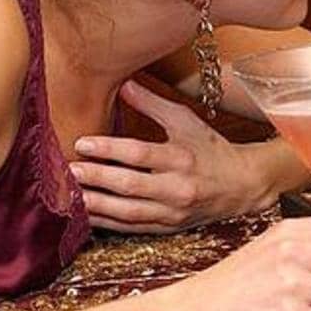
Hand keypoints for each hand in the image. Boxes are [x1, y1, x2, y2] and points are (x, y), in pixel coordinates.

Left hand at [72, 80, 283, 232]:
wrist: (241, 185)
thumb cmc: (210, 149)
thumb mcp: (186, 121)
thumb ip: (152, 104)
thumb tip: (122, 83)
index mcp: (182, 158)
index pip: (140, 154)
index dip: (109, 149)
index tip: (82, 143)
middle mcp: (178, 188)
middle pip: (130, 185)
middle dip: (97, 178)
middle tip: (69, 170)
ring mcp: (172, 212)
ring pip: (128, 212)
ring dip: (96, 205)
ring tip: (70, 195)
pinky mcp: (168, 228)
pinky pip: (132, 228)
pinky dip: (107, 222)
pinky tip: (86, 214)